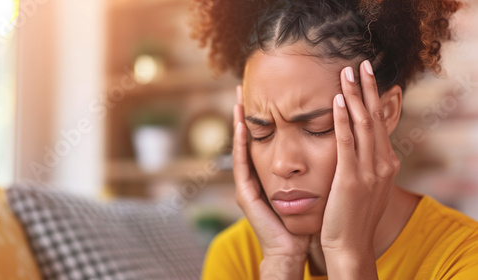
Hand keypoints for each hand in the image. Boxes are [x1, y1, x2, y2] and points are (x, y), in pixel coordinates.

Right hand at [232, 85, 309, 277]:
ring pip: (244, 146)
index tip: (270, 93)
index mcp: (274, 172)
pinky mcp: (246, 194)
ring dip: (239, 122)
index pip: (270, 137)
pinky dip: (239, 144)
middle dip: (248, 112)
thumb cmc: (306, 219)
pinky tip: (240, 125)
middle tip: (244, 87)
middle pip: (253, 137)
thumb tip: (340, 141)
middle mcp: (258, 175)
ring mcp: (249, 184)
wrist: (294, 249)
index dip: (268, 115)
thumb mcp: (314, 184)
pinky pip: (241, 163)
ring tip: (238, 98)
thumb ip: (318, 165)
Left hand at [320, 60, 399, 254]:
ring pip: (362, 124)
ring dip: (354, 96)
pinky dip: (341, 119)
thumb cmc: (351, 216)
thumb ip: (365, 163)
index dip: (373, 98)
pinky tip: (335, 100)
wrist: (349, 245)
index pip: (380, 123)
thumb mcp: (365, 185)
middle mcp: (382, 164)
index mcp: (386, 164)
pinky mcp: (350, 179)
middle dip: (367, 89)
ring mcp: (368, 171)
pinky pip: (346, 142)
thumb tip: (359, 144)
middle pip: (375, 117)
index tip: (366, 77)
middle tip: (360, 64)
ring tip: (346, 73)